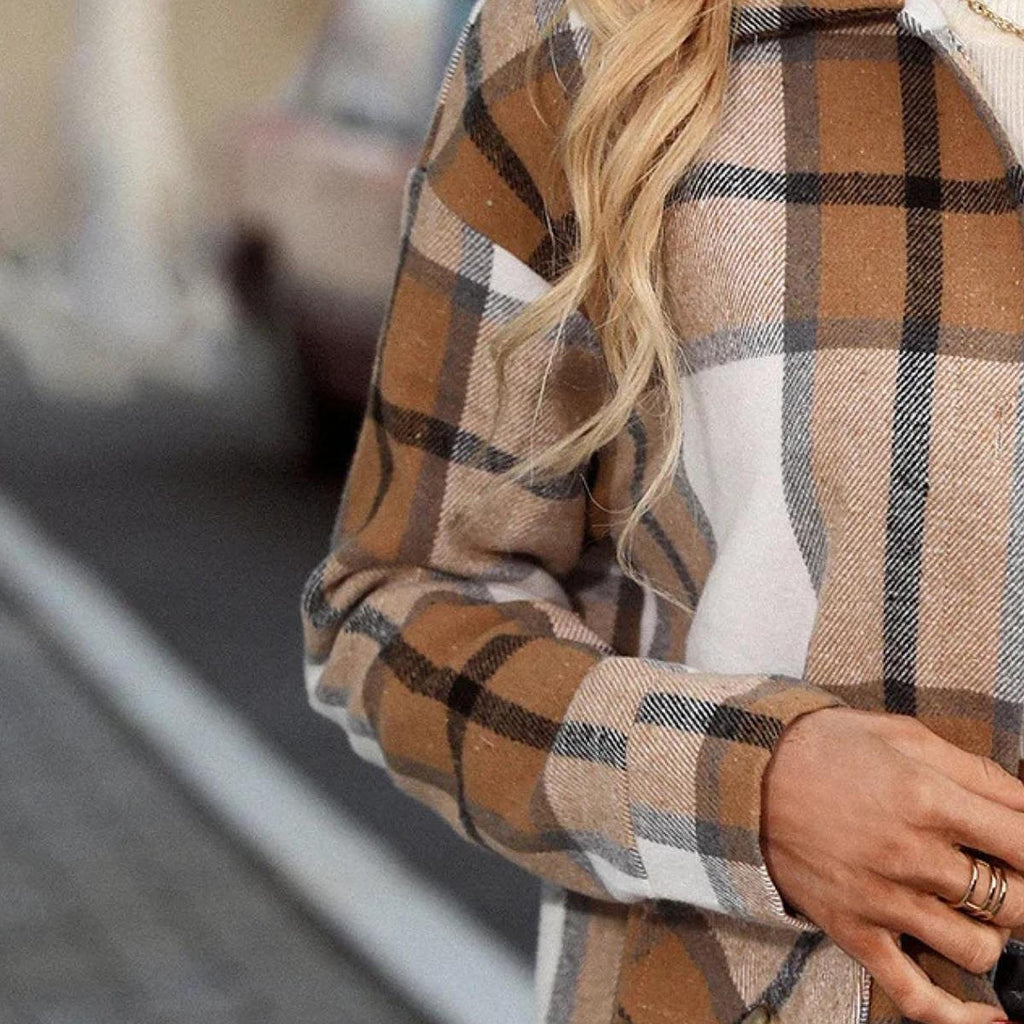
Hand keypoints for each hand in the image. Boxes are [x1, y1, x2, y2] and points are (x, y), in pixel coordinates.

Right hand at [761, 706, 1023, 1023]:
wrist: (745, 772)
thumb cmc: (826, 747)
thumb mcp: (901, 734)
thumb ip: (973, 769)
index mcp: (927, 799)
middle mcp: (911, 855)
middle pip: (1014, 902)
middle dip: (1023, 892)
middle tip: (1005, 876)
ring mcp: (881, 900)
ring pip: (977, 949)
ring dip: (990, 933)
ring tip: (973, 909)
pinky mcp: (854, 931)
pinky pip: (916, 994)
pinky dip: (959, 1016)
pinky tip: (991, 1018)